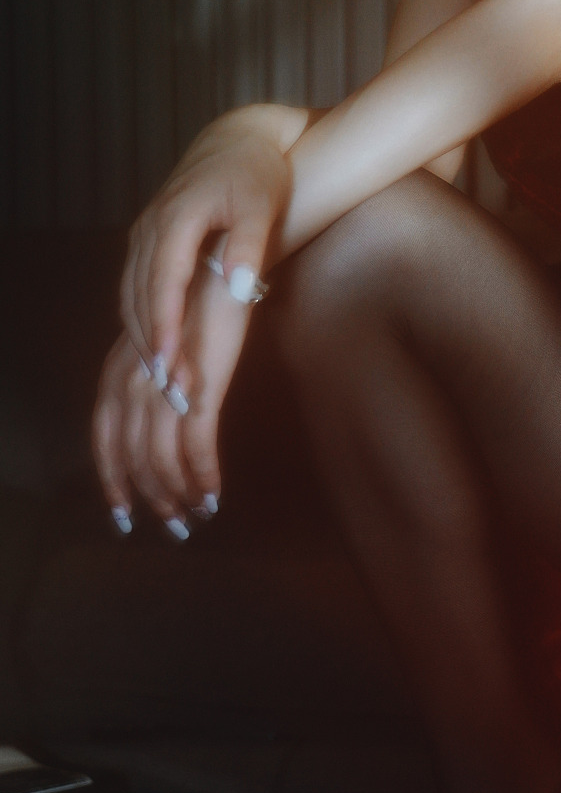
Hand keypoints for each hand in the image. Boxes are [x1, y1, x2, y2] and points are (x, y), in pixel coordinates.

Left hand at [92, 254, 257, 533]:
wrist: (225, 266)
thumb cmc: (198, 304)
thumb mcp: (161, 342)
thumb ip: (152, 379)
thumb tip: (160, 416)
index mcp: (118, 368)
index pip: (104, 435)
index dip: (111, 478)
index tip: (123, 514)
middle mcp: (132, 379)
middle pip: (131, 454)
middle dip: (150, 496)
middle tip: (173, 526)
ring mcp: (163, 384)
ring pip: (160, 456)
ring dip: (179, 492)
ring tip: (196, 514)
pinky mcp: (200, 385)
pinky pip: (196, 444)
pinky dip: (203, 475)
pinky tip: (214, 495)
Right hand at [119, 111, 292, 381]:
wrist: (237, 141)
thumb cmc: (257, 174)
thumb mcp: (261, 206)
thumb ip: (249, 247)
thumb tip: (239, 289)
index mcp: (177, 217)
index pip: (164, 281)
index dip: (164, 325)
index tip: (168, 364)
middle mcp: (150, 227)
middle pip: (141, 295)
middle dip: (152, 345)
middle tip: (169, 391)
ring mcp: (143, 233)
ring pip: (132, 295)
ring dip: (143, 338)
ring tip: (162, 383)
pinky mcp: (146, 241)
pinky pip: (135, 288)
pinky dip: (142, 321)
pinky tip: (156, 352)